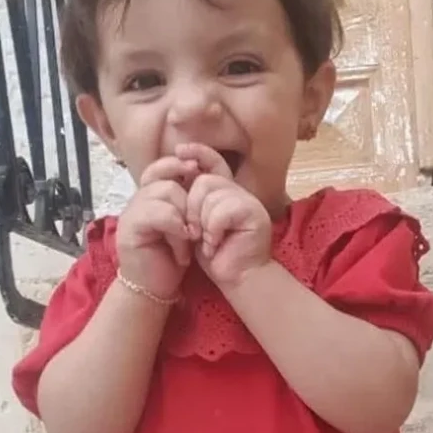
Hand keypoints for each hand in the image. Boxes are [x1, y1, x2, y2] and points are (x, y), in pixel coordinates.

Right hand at [116, 156, 198, 300]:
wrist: (153, 290)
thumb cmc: (171, 260)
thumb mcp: (185, 227)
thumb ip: (187, 204)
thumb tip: (202, 178)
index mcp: (150, 197)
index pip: (160, 167)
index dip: (177, 165)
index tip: (198, 170)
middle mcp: (137, 200)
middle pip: (166, 179)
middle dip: (188, 201)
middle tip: (196, 229)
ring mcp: (131, 212)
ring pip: (165, 193)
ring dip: (184, 218)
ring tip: (188, 243)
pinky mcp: (130, 227)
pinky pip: (160, 214)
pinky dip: (176, 230)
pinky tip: (180, 251)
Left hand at [182, 145, 271, 289]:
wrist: (237, 280)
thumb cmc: (216, 256)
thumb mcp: (197, 224)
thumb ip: (192, 201)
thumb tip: (178, 175)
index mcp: (226, 192)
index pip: (214, 162)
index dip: (198, 153)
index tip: (179, 151)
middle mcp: (239, 192)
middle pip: (206, 180)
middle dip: (192, 208)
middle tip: (194, 233)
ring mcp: (250, 201)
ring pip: (212, 194)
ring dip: (203, 222)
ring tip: (209, 242)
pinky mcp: (254, 213)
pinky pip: (222, 209)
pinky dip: (214, 229)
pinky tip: (216, 245)